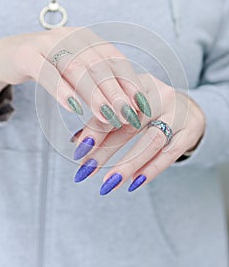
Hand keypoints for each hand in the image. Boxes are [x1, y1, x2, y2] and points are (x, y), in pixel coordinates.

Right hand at [0, 27, 150, 127]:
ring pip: (76, 68)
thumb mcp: (76, 70)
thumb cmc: (51, 66)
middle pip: (98, 64)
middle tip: (127, 116)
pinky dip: (62, 90)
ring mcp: (47, 42)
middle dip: (116, 92)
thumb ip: (97, 82)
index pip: (114, 58)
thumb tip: (125, 108)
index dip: (130, 81)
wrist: (11, 54)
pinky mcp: (27, 54)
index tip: (141, 105)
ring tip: (107, 117)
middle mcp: (71, 35)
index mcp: (88, 38)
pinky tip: (74, 108)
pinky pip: (46, 72)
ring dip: (94, 95)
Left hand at [73, 73, 204, 193]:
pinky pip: (170, 154)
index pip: (115, 105)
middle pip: (131, 123)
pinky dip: (151, 170)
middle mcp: (161, 94)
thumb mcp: (129, 103)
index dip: (96, 127)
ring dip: (127, 164)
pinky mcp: (190, 131)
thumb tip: (76, 141)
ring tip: (107, 184)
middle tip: (85, 169)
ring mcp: (178, 113)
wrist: (187, 106)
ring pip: (151, 141)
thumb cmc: (149, 106)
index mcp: (140, 83)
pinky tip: (134, 184)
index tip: (78, 148)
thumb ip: (106, 118)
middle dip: (106, 150)